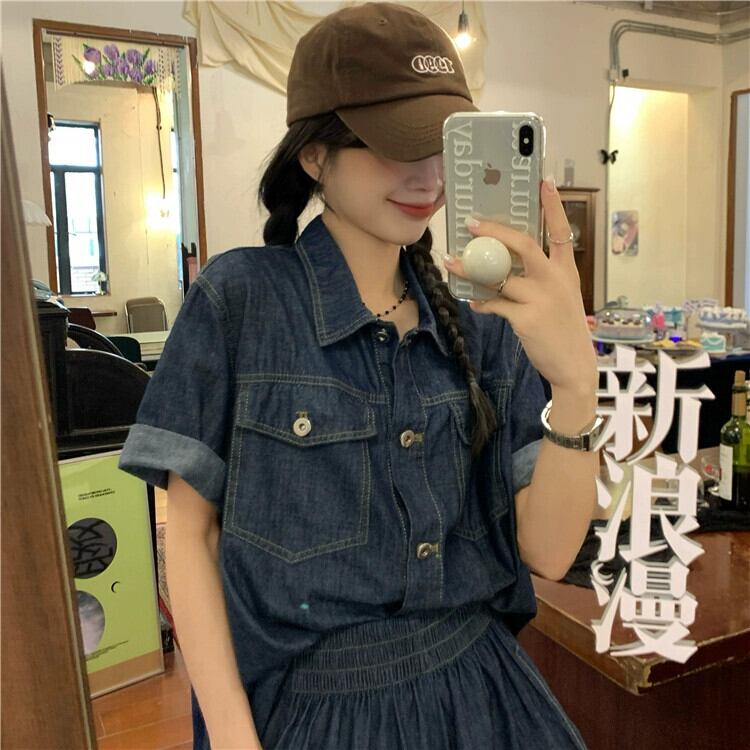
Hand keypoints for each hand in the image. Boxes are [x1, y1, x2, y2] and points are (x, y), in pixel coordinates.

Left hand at [443, 178, 596, 394]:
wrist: (573, 366)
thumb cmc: (562, 329)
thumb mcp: (560, 298)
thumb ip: (536, 281)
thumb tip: (499, 269)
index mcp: (566, 271)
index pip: (560, 230)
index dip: (553, 204)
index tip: (545, 179)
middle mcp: (556, 280)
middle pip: (523, 244)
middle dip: (494, 231)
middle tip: (471, 224)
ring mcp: (542, 298)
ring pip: (499, 275)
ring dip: (471, 269)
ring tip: (452, 263)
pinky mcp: (526, 318)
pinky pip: (494, 303)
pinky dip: (481, 302)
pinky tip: (474, 301)